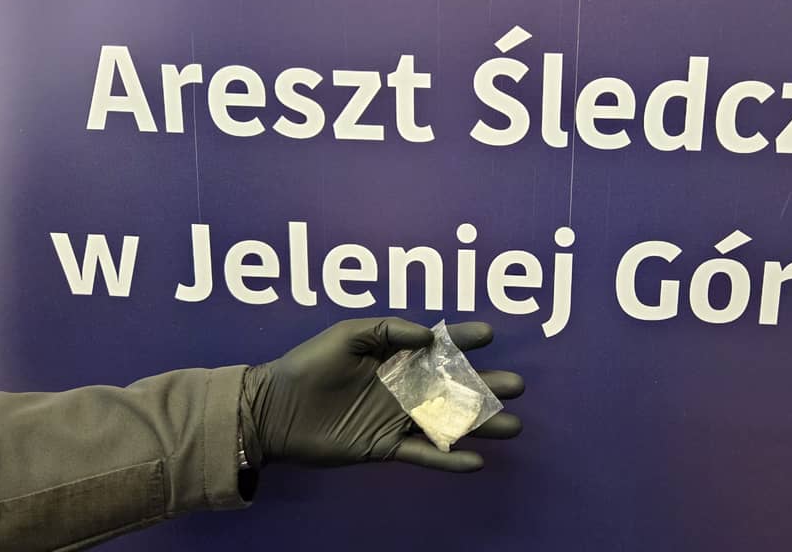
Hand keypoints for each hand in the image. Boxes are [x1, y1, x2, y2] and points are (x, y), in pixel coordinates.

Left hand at [240, 317, 523, 472]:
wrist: (274, 411)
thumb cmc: (308, 365)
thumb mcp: (346, 334)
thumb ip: (389, 329)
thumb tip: (430, 336)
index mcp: (396, 357)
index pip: (440, 346)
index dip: (464, 339)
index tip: (489, 334)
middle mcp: (404, 387)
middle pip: (455, 388)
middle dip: (486, 386)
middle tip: (517, 386)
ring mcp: (398, 418)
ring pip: (448, 422)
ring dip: (480, 425)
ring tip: (513, 426)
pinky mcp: (386, 447)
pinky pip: (424, 454)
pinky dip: (450, 460)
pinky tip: (476, 462)